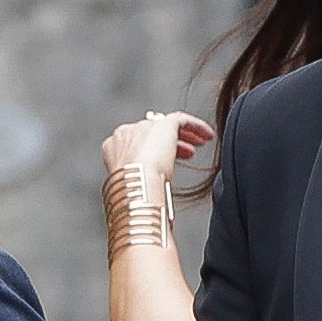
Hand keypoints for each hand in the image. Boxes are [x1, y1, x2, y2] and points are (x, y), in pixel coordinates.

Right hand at [100, 112, 207, 238]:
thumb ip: (141, 183)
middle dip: (170, 143)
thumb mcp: (134, 189)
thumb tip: (154, 200)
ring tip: (200, 144)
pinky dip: (196, 126)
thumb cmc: (132, 194)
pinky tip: (208, 135)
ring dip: (184, 135)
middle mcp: (127, 133)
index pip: (136, 144)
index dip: (153, 152)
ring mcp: (144, 126)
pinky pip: (181, 119)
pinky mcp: (163, 124)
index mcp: (113, 147)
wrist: (137, 185)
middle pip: (152, 134)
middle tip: (187, 154)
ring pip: (167, 126)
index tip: (168, 161)